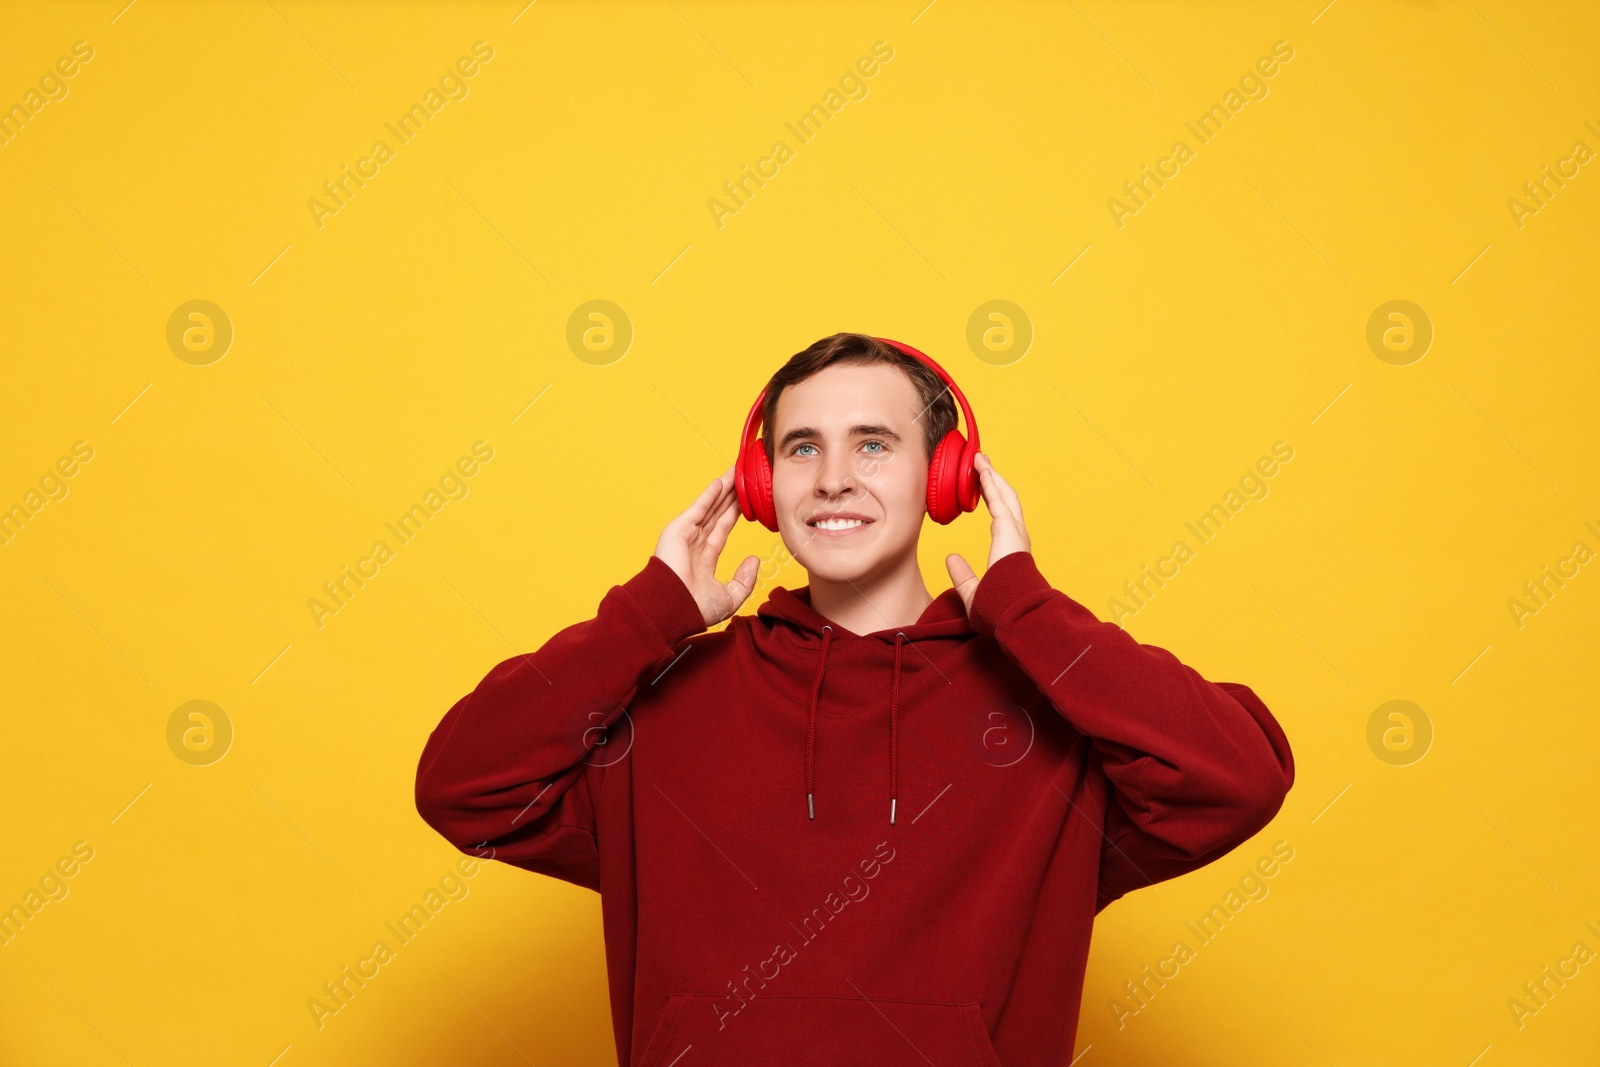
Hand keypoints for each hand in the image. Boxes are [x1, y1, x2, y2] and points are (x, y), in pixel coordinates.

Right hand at [655, 466, 760, 627]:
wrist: (673, 609)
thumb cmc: (695, 609)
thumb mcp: (729, 598)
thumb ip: (744, 580)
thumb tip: (754, 560)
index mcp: (705, 559)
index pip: (723, 530)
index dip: (736, 514)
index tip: (748, 501)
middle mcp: (695, 544)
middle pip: (718, 514)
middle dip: (731, 497)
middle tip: (744, 479)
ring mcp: (687, 536)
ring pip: (710, 507)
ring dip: (723, 490)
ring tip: (736, 473)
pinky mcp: (679, 530)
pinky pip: (698, 509)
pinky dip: (709, 495)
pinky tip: (721, 482)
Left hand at [945, 453, 1031, 616]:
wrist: (1013, 611)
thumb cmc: (999, 608)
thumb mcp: (974, 591)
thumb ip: (962, 575)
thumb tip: (950, 559)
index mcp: (1010, 550)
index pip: (1002, 517)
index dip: (993, 500)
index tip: (983, 487)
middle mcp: (1017, 537)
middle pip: (1006, 500)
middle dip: (994, 480)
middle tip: (982, 463)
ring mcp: (1015, 531)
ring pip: (1004, 494)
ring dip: (992, 475)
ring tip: (979, 459)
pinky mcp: (1009, 528)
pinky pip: (997, 498)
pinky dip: (990, 480)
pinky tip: (981, 468)